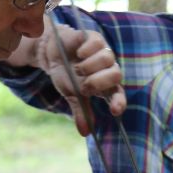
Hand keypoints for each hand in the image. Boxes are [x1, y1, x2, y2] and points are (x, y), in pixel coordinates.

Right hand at [8, 25, 125, 136]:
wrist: (53, 53)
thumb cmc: (66, 75)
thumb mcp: (72, 95)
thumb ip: (80, 111)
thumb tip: (85, 133)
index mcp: (105, 86)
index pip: (119, 95)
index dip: (119, 102)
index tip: (114, 110)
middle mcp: (108, 69)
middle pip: (116, 75)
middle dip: (98, 82)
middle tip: (83, 85)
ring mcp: (103, 52)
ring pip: (107, 58)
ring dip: (89, 66)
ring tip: (77, 68)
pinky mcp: (96, 39)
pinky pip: (98, 44)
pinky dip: (86, 50)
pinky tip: (78, 53)